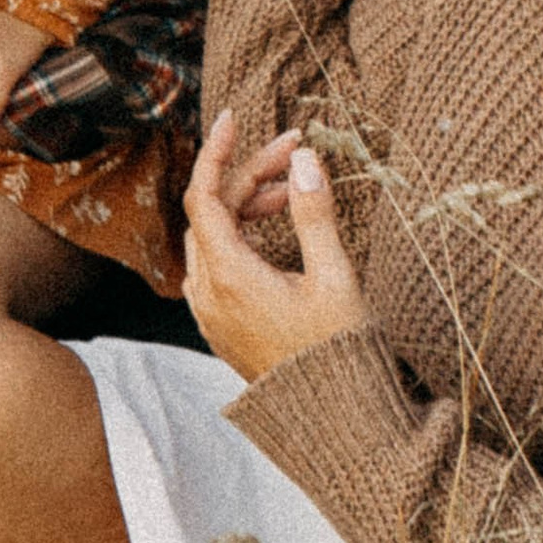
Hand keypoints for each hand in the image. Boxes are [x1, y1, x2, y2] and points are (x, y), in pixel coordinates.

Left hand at [182, 105, 366, 382]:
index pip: (203, 196)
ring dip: (248, 206)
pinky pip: (218, 263)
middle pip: (211, 213)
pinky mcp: (221, 324)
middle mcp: (207, 293)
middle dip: (249, 176)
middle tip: (295, 153)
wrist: (335, 423)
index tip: (236, 119)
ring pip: (214, 237)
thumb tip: (302, 159)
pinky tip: (279, 229)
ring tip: (294, 191)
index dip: (217, 151)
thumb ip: (314, 214)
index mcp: (228, 278)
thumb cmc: (339, 354)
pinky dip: (243, 236)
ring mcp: (210, 311)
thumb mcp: (335, 279)